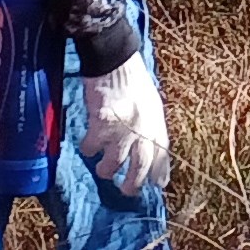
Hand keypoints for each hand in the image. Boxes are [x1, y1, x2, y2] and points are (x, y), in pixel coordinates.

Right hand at [77, 50, 169, 193]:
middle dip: (132, 184)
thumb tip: (148, 147)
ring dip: (106, 169)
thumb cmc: (132, 78)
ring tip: (102, 167)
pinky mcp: (101, 124)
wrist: (115, 58)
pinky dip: (88, 148)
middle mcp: (143, 128)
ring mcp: (122, 128)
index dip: (160, 172)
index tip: (156, 184)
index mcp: (156, 121)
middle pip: (140, 168)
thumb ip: (150, 126)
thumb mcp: (150, 103)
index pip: (162, 154)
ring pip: (112, 164)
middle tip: (126, 191)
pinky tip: (87, 144)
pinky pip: (92, 147)